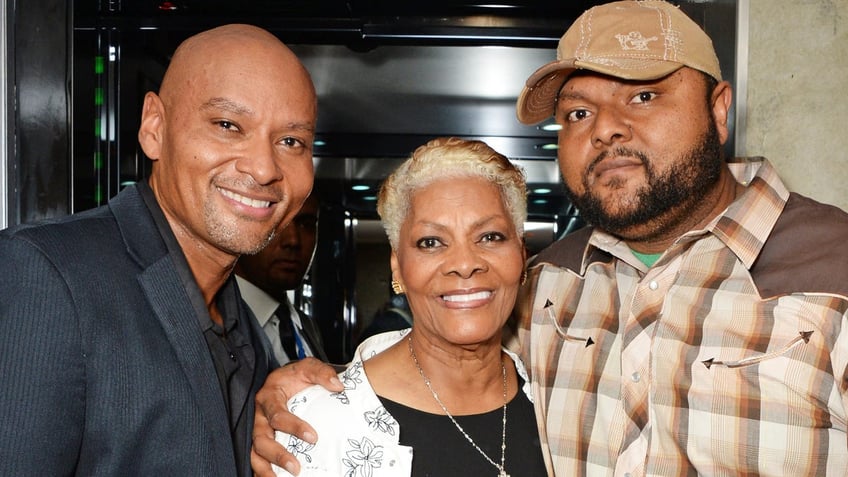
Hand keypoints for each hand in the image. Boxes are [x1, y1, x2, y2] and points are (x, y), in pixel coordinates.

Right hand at [251, 357, 343, 475]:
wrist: (284, 380)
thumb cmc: (295, 376)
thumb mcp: (308, 367)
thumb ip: (322, 373)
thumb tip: (337, 386)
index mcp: (269, 396)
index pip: (277, 415)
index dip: (293, 427)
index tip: (313, 437)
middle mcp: (259, 415)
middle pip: (261, 438)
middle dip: (277, 455)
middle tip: (296, 468)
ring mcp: (256, 429)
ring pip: (254, 452)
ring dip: (265, 469)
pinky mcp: (259, 440)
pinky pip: (256, 459)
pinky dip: (262, 471)